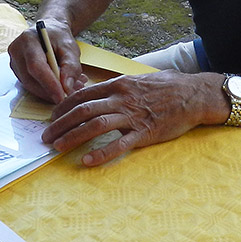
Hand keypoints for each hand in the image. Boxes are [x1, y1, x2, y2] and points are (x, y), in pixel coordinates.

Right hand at [6, 21, 84, 103]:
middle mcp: (16, 51)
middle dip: (51, 91)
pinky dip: (45, 90)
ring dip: (49, 92)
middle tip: (70, 95)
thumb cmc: (59, 37)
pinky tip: (59, 87)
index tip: (62, 97)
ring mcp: (14, 62)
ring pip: (30, 85)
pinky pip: (30, 85)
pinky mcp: (17, 71)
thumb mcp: (70, 47)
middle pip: (31, 79)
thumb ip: (71, 66)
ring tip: (69, 89)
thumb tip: (67, 88)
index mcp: (28, 40)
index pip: (36, 66)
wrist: (49, 30)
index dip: (49, 84)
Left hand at [41, 70, 217, 165]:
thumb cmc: (167, 87)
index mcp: (118, 85)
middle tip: (46, 137)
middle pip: (83, 110)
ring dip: (74, 137)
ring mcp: (133, 116)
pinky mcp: (145, 132)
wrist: (194, 94)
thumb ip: (118, 87)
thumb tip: (98, 93)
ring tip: (58, 147)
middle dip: (60, 124)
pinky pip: (120, 144)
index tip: (52, 118)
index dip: (63, 107)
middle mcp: (121, 99)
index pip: (82, 95)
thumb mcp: (138, 80)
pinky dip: (102, 153)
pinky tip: (88, 161)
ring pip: (96, 125)